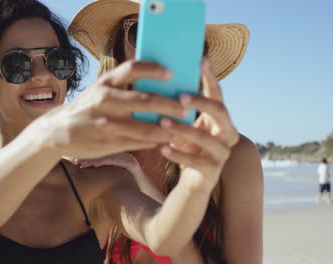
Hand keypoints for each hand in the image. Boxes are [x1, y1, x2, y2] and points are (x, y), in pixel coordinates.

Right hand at [36, 60, 187, 159]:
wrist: (57, 131)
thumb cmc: (86, 108)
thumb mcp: (99, 91)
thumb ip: (123, 89)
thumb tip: (157, 87)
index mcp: (105, 83)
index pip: (132, 68)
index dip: (153, 69)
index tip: (171, 73)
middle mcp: (106, 100)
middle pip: (146, 100)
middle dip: (170, 104)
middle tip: (186, 107)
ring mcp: (107, 123)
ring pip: (145, 127)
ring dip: (167, 129)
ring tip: (180, 130)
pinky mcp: (108, 142)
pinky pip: (138, 143)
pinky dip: (154, 143)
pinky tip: (164, 142)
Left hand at [76, 153, 165, 202]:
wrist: (148, 201)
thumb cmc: (129, 194)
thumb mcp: (113, 183)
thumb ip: (103, 178)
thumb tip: (86, 179)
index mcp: (119, 158)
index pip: (100, 152)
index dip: (87, 154)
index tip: (73, 158)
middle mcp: (124, 156)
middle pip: (102, 151)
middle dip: (87, 154)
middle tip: (73, 159)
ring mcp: (129, 159)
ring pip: (107, 155)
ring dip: (92, 158)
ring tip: (80, 163)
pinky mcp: (132, 164)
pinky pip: (115, 160)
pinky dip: (103, 161)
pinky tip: (93, 165)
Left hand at [158, 59, 238, 192]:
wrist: (192, 182)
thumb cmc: (187, 147)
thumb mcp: (184, 126)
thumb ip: (180, 110)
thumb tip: (157, 82)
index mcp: (220, 119)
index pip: (217, 94)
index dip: (210, 77)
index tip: (200, 60)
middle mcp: (227, 134)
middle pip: (220, 112)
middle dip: (200, 103)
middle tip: (179, 97)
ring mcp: (222, 153)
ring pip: (206, 138)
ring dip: (183, 129)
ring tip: (162, 122)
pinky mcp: (212, 172)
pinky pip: (195, 161)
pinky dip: (177, 154)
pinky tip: (161, 148)